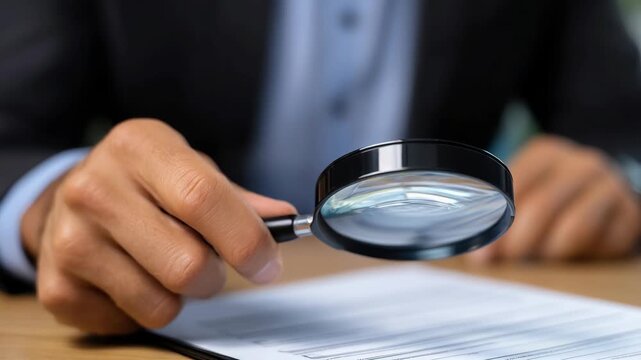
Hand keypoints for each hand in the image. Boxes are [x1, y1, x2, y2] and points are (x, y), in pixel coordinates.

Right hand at [20, 119, 295, 333]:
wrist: (70, 195)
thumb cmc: (143, 182)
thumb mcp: (188, 169)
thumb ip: (237, 198)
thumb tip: (284, 220)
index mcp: (138, 146)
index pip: (202, 197)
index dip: (246, 239)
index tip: (267, 263)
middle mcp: (95, 188)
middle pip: (186, 263)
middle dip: (214, 277)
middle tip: (210, 266)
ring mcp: (69, 239)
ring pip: (160, 303)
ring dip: (179, 295)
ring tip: (165, 265)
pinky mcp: (56, 286)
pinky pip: (130, 321)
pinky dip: (144, 309)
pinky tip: (133, 277)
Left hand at [469, 135, 640, 262]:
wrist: (604, 189)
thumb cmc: (551, 193)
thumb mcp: (526, 188)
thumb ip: (501, 211)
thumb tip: (480, 256)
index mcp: (545, 152)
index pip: (514, 184)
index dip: (495, 221)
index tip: (485, 252)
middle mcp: (580, 163)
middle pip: (542, 206)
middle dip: (519, 242)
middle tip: (509, 260)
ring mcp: (610, 185)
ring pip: (575, 226)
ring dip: (551, 252)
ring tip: (539, 259)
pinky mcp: (631, 212)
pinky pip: (605, 243)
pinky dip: (584, 256)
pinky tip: (572, 255)